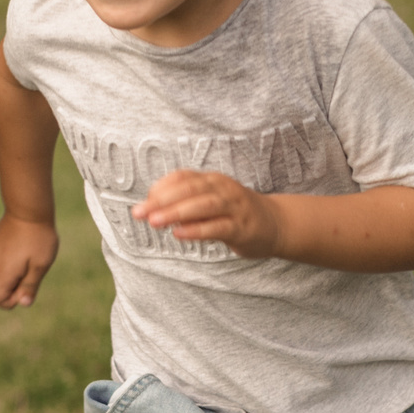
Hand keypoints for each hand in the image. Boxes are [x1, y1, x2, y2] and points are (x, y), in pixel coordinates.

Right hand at [0, 213, 59, 307]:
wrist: (28, 210)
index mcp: (0, 273)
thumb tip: (23, 304)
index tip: (27, 284)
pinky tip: (18, 252)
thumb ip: (30, 287)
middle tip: (28, 273)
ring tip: (24, 261)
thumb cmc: (38, 239)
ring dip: (7, 277)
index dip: (13, 299)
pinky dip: (3, 266)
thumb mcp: (40, 266)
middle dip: (10, 289)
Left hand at [135, 170, 279, 256]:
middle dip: (161, 201)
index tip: (143, 202)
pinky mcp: (242, 227)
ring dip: (176, 213)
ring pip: (203, 206)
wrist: (274, 224)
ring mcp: (234, 207)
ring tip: (154, 222)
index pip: (182, 177)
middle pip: (189, 190)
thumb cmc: (234, 213)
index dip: (160, 188)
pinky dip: (197, 230)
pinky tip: (179, 234)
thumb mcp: (209, 201)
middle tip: (138, 213)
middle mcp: (222, 188)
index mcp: (211, 180)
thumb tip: (151, 208)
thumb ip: (184, 203)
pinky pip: (218, 227)